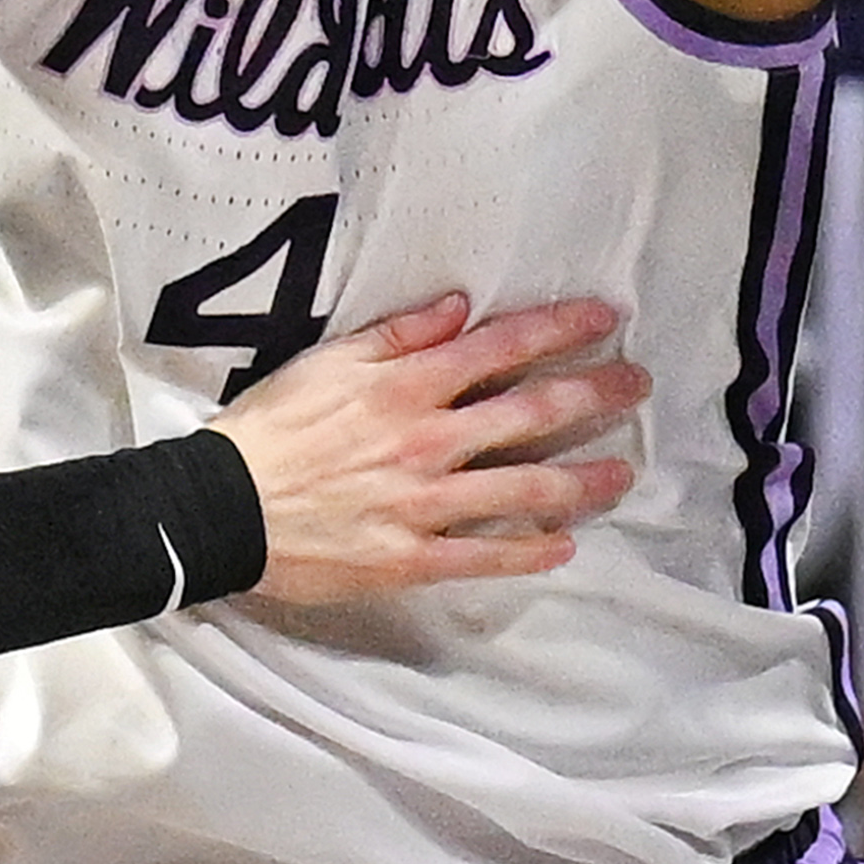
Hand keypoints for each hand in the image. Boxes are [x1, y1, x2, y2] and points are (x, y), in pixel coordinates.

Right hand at [207, 293, 647, 601]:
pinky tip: (565, 545)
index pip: (500, 348)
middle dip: (592, 396)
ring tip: (624, 474)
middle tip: (638, 386)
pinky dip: (528, 552)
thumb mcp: (328, 360)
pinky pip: (483, 556)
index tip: (605, 320)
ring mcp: (424, 503)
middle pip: (529, 414)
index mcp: (408, 386)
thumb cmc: (273, 426)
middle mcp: (428, 440)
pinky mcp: (412, 557)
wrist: (225, 507)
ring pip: (522, 488)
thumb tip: (461, 307)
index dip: (558, 331)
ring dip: (581, 480)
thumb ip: (398, 334)